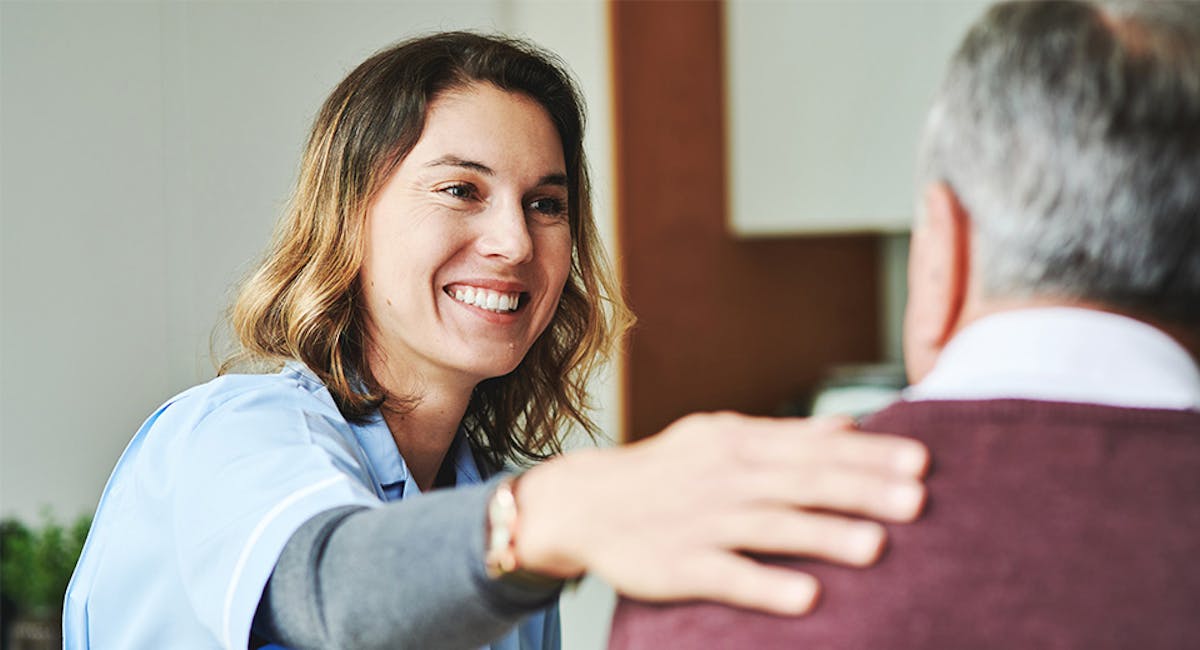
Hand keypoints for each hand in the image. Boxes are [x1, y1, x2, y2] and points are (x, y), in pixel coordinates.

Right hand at [514, 412, 927, 614]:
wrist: (584, 502)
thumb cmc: (667, 470)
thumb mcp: (721, 437)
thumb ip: (787, 435)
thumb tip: (852, 425)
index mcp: (737, 442)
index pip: (813, 446)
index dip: (869, 455)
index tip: (921, 462)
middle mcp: (723, 477)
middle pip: (800, 482)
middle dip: (861, 489)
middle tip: (918, 499)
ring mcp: (700, 521)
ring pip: (770, 526)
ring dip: (823, 534)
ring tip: (877, 546)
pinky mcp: (678, 565)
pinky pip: (726, 575)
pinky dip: (766, 584)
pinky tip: (808, 597)